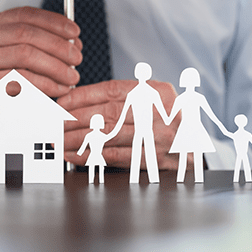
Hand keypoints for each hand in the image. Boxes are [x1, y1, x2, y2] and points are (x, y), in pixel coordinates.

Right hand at [0, 6, 82, 109]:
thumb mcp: (9, 50)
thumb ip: (34, 40)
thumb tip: (71, 40)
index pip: (24, 14)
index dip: (53, 22)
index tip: (74, 33)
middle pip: (26, 33)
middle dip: (58, 45)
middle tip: (77, 58)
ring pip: (26, 55)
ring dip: (56, 66)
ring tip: (72, 77)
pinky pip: (22, 81)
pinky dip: (47, 85)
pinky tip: (59, 89)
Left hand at [59, 79, 188, 169]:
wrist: (196, 146)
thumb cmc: (167, 119)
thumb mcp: (153, 99)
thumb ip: (123, 99)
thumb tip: (79, 103)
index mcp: (158, 92)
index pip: (113, 91)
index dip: (84, 96)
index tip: (63, 103)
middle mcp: (161, 113)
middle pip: (109, 113)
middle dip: (76, 118)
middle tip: (55, 123)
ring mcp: (161, 138)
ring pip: (110, 136)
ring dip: (79, 139)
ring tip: (59, 140)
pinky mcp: (156, 161)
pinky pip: (118, 158)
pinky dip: (93, 156)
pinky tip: (75, 155)